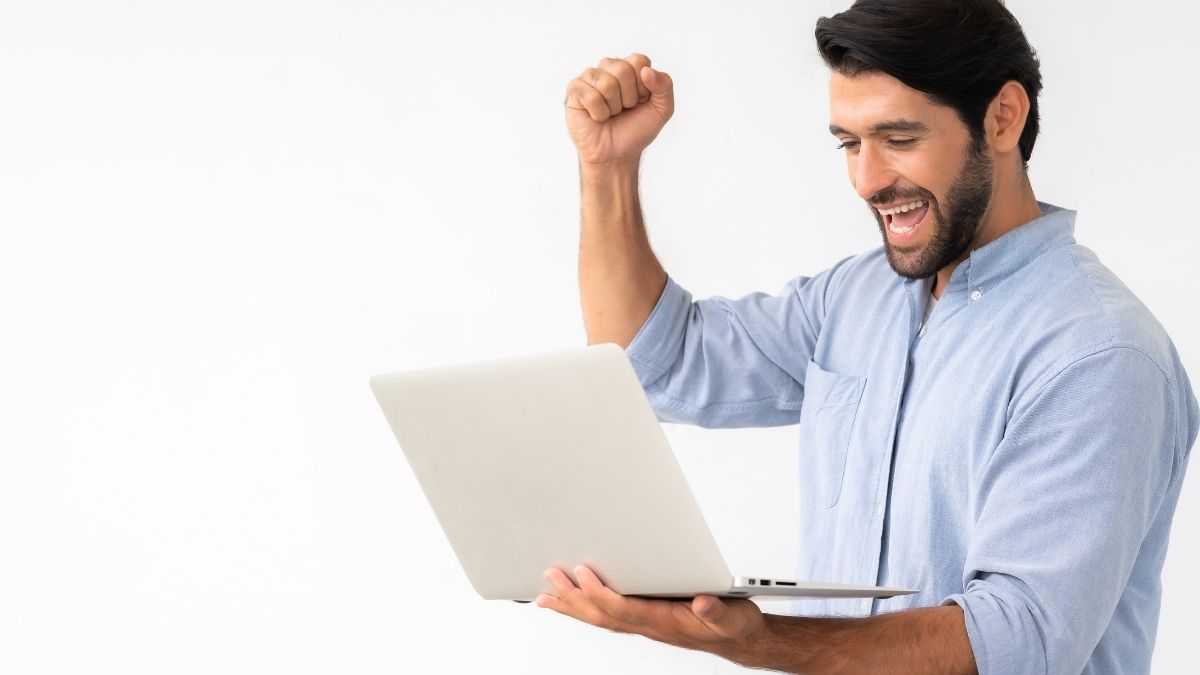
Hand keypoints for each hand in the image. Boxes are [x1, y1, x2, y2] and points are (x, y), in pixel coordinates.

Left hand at [536, 565, 767, 662]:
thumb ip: (716, 611)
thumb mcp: (731, 616)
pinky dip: (586, 607)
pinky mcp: (644, 617)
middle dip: (574, 597)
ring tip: (546, 594)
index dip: (601, 592)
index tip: (583, 573)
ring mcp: (643, 622)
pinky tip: (572, 601)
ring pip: (600, 617)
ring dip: (572, 605)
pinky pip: (607, 615)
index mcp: (664, 620)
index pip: (624, 608)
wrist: (736, 636)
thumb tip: (703, 603)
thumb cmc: (731, 623)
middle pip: (603, 614)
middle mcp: (648, 623)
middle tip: (550, 578)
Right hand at [564, 54, 673, 166]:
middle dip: (628, 97)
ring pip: (606, 83)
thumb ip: (665, 85)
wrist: (617, 154)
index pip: (639, 61)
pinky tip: (597, 117)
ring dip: (612, 107)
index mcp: (630, 67)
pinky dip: (598, 113)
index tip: (640, 101)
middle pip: (622, 69)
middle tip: (624, 110)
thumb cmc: (636, 130)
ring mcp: (590, 77)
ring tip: (610, 114)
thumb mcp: (662, 110)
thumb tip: (646, 71)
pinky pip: (590, 96)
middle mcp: (609, 67)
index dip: (643, 87)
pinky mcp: (575, 90)